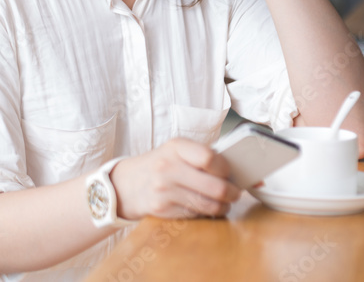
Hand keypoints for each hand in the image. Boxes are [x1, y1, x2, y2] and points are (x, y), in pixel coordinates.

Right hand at [109, 138, 241, 219]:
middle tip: (235, 193)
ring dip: (223, 206)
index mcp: (176, 147)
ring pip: (208, 205)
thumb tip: (234, 169)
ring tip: (224, 203)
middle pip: (215, 186)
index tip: (229, 173)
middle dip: (232, 193)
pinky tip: (205, 207)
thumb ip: (200, 155)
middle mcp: (168, 167)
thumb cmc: (160, 164)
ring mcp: (164, 190)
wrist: (128, 183)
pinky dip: (206, 213)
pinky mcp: (163, 209)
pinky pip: (196, 215)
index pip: (209, 158)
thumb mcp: (176, 151)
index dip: (225, 168)